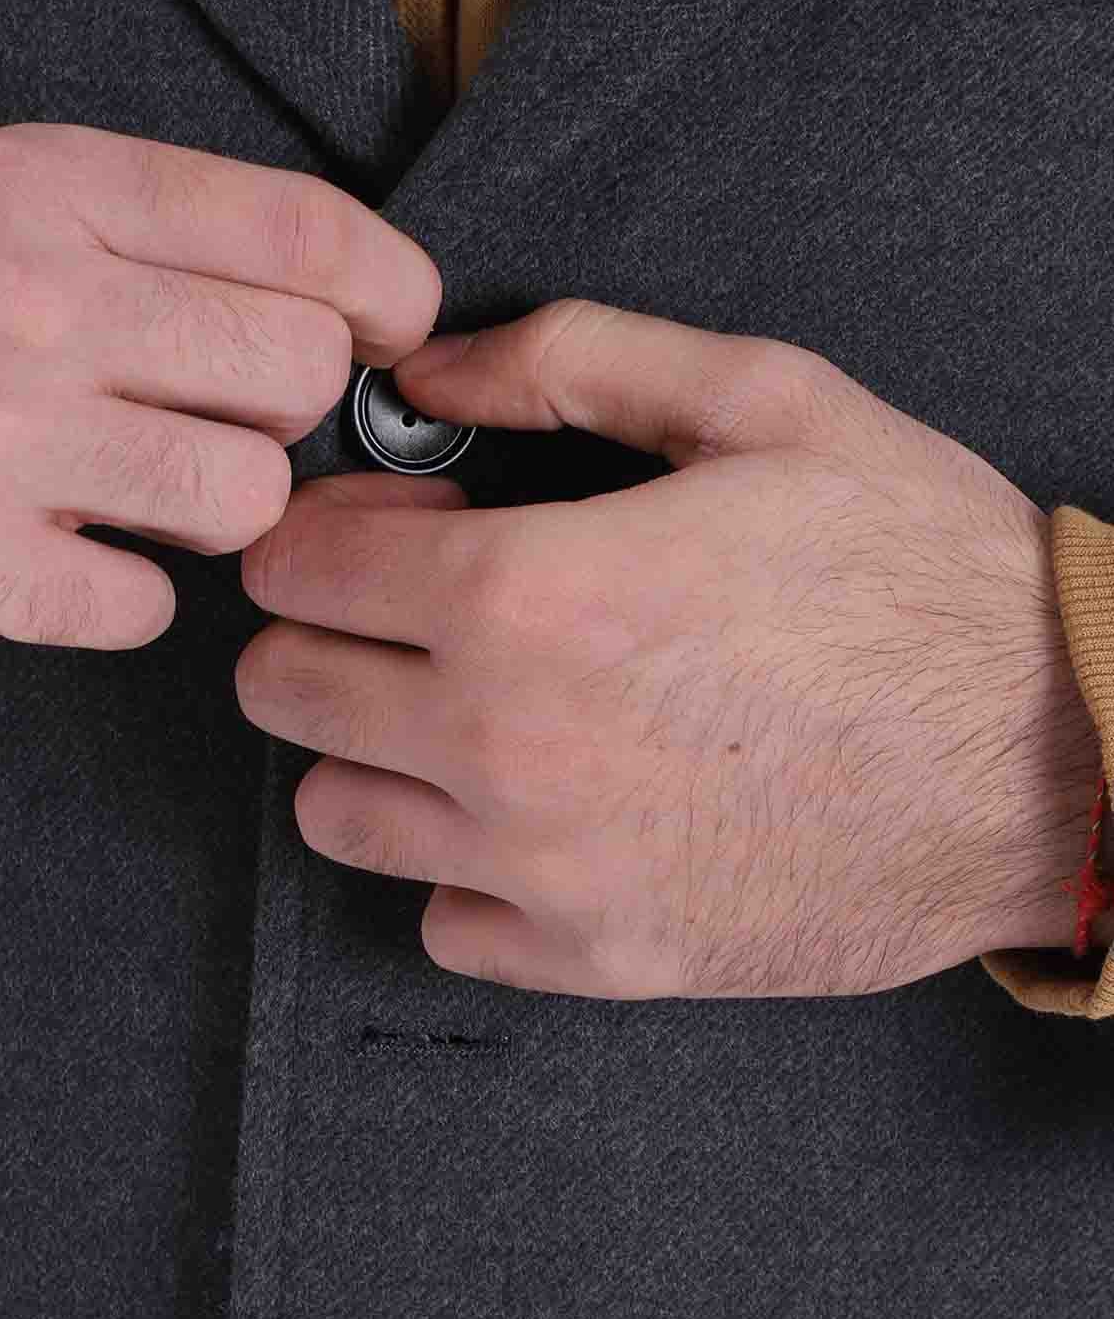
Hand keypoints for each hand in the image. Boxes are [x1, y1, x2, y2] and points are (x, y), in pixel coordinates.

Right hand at [0, 124, 438, 708]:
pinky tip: (58, 565)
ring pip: (248, 495)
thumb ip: (153, 246)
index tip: (396, 333)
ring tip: (134, 499)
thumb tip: (353, 307)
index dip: (389, 291)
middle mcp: (17, 290)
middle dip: (284, 418)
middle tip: (210, 429)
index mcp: (37, 185)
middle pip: (297, 367)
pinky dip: (123, 601)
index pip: (299, 227)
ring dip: (215, 519)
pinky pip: (151, 606)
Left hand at [235, 299, 1106, 997]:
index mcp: (528, 594)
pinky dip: (463, 868)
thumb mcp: (763, 400)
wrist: (1060, 757)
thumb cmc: (921, 572)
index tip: (379, 526)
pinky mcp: (598, 958)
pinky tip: (537, 812)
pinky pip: (440, 920)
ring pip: (335, 814)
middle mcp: (507, 745)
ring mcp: (546, 870)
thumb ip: (570, 359)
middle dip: (322, 632)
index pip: (290, 567)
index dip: (320, 527)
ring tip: (465, 709)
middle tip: (414, 609)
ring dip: (372, 752)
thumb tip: (429, 371)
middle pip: (283, 692)